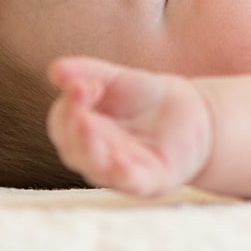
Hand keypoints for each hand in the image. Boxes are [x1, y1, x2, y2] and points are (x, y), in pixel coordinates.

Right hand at [47, 56, 212, 197]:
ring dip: (91, 150)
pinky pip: (129, 182)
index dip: (69, 106)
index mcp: (80, 131)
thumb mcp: (117, 80)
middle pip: (75, 148)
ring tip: (87, 127)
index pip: (63, 122)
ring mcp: (119, 171)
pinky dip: (122, 175)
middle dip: (75, 130)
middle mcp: (94, 155)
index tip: (82, 85)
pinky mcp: (147, 182)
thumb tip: (55, 69)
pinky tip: (120, 164)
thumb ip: (89, 73)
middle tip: (79, 112)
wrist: (195, 113)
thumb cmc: (146, 98)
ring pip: (97, 168)